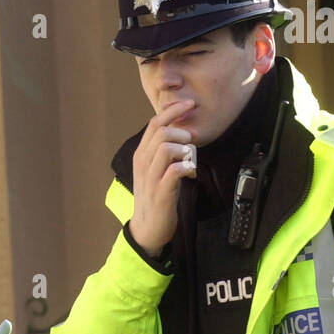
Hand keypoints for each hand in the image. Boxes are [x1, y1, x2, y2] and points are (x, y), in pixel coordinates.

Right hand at [129, 99, 196, 255]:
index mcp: (142, 155)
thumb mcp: (154, 169)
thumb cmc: (155, 196)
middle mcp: (143, 163)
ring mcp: (151, 177)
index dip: (173, 110)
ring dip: (184, 150)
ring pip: (166, 148)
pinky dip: (186, 167)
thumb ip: (163, 151)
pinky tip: (191, 171)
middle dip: (181, 132)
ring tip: (190, 159)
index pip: (154, 123)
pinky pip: (174, 171)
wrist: (147, 228)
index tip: (189, 104)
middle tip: (191, 142)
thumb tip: (180, 130)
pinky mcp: (161, 193)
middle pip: (161, 132)